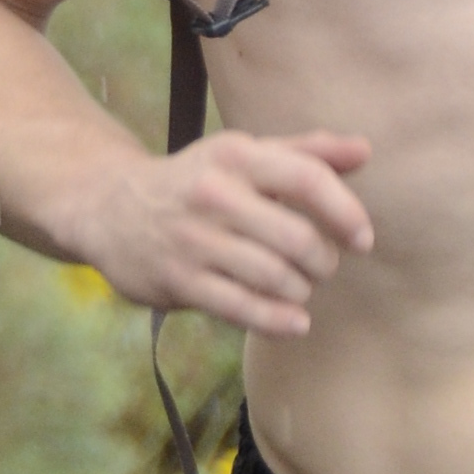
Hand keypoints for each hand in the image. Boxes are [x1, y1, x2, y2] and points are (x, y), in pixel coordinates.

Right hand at [76, 130, 374, 334]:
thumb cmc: (196, 181)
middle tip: (324, 267)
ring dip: (301, 290)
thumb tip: (364, 151)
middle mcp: (214, 194)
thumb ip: (306, 153)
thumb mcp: (243, 155)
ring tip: (302, 288)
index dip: (345, 212)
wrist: (108, 207)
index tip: (363, 239)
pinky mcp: (178, 280)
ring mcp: (193, 240)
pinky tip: (295, 322)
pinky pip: (241, 308)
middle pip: (296, 237)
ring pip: (273, 276)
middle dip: (324, 261)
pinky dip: (277, 321)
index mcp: (237, 156)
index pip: (307, 178)